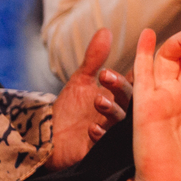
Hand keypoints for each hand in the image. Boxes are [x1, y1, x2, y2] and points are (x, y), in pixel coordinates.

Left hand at [46, 29, 131, 171]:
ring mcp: (113, 132)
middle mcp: (121, 113)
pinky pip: (107, 143)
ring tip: (99, 101)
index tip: (115, 66)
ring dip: (112, 110)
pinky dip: (101, 135)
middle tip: (106, 78)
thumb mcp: (81, 80)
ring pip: (122, 121)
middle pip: (131, 100)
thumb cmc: (68, 109)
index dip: (128, 74)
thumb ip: (94, 58)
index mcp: (119, 96)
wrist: (47, 137)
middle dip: (121, 88)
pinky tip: (92, 128)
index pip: (132, 82)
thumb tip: (105, 30)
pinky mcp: (102, 150)